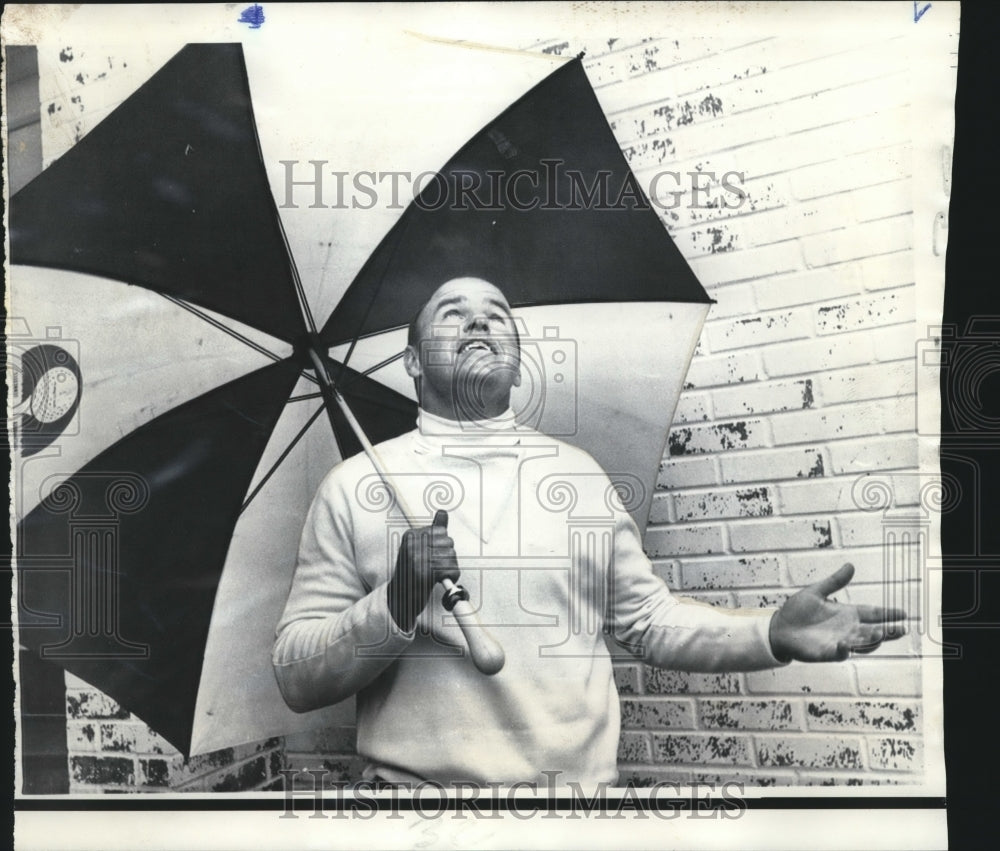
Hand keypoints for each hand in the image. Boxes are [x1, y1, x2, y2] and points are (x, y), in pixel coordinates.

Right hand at [387, 509, 459, 630]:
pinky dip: (451, 577)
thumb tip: (443, 512)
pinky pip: (450, 569)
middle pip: (449, 543)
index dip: (443, 546)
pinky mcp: (423, 574)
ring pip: (451, 556)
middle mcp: (412, 545)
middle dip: (448, 557)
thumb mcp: (421, 548)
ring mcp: (416, 559)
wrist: (399, 598)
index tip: (432, 556)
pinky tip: (441, 580)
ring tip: (437, 575)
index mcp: (411, 535)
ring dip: (450, 568)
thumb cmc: (412, 573)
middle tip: (435, 568)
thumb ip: (433, 531)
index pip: (442, 531)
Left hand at [768, 564, 906, 662]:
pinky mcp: (826, 653)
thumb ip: (834, 582)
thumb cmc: (797, 610)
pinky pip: (839, 654)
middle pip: (873, 631)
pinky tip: (846, 644)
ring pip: (861, 644)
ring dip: (871, 640)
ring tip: (880, 634)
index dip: (887, 613)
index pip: (872, 613)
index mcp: (846, 613)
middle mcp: (847, 629)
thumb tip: (850, 565)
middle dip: (888, 631)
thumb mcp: (816, 592)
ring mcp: (838, 642)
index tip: (903, 613)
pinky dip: (844, 650)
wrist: (779, 627)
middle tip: (902, 629)